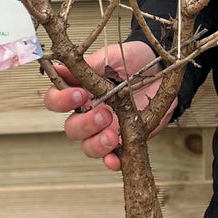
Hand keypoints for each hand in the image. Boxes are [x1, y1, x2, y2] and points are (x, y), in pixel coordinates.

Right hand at [43, 41, 174, 172]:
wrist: (162, 71)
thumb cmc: (134, 61)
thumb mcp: (113, 57)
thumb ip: (90, 65)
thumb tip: (61, 68)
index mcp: (80, 90)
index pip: (55, 100)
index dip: (61, 100)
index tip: (80, 94)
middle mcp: (88, 112)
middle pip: (70, 127)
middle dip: (84, 124)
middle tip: (103, 114)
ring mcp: (104, 129)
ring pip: (87, 146)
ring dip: (96, 143)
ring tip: (112, 135)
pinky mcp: (122, 142)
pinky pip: (110, 158)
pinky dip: (110, 161)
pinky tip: (114, 159)